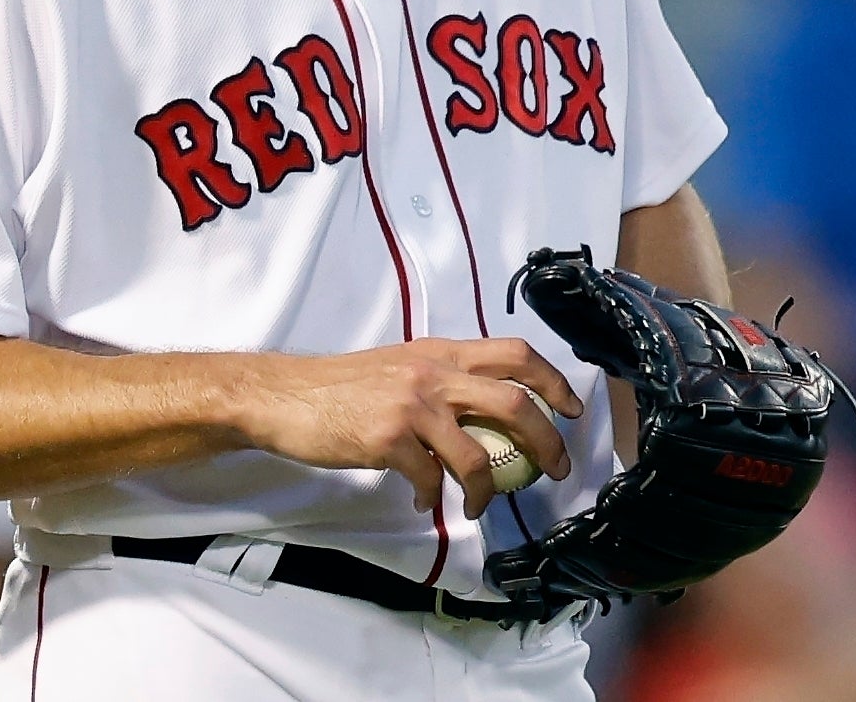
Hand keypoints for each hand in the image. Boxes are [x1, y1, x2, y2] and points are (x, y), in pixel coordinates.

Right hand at [231, 338, 583, 519]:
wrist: (284, 396)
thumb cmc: (339, 386)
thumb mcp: (398, 367)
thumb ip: (439, 381)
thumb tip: (478, 416)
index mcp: (440, 352)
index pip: (514, 353)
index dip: (552, 380)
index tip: (571, 408)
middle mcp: (432, 373)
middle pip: (514, 401)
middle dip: (546, 440)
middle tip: (554, 468)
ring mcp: (412, 406)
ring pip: (478, 454)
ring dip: (488, 489)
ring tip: (479, 504)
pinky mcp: (389, 439)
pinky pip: (430, 478)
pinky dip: (432, 496)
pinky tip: (422, 499)